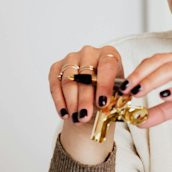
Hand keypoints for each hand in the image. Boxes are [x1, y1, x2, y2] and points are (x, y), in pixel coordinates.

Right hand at [48, 46, 124, 164]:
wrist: (93, 90)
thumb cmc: (106, 89)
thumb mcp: (116, 91)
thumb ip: (116, 96)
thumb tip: (112, 104)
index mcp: (108, 53)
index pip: (107, 66)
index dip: (104, 84)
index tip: (103, 102)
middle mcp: (89, 52)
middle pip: (85, 75)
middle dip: (85, 99)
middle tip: (85, 116)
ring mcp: (71, 58)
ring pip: (69, 80)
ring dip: (72, 102)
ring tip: (76, 119)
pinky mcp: (57, 67)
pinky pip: (55, 84)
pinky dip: (59, 101)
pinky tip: (65, 114)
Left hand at [123, 50, 171, 132]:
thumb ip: (161, 111)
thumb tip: (139, 121)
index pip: (154, 60)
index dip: (136, 72)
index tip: (122, 88)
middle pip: (160, 61)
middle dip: (140, 74)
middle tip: (126, 89)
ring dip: (153, 79)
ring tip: (139, 91)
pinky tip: (164, 96)